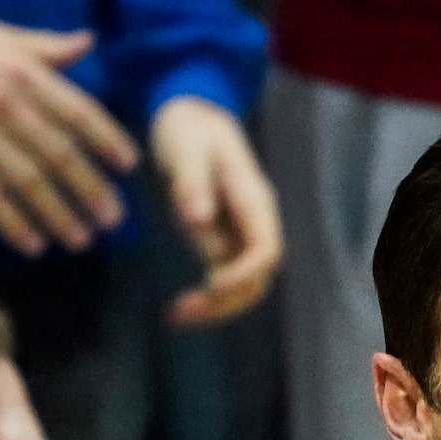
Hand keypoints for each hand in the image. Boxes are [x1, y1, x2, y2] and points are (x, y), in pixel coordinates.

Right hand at [0, 6, 136, 256]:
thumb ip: (46, 48)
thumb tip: (88, 43)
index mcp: (24, 73)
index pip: (79, 112)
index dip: (108, 141)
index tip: (128, 167)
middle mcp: (7, 105)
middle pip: (61, 155)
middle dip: (91, 190)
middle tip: (113, 220)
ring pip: (29, 183)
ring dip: (59, 215)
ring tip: (81, 240)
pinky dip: (13, 224)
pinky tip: (33, 245)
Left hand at [148, 95, 279, 327]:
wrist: (191, 119)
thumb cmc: (190, 128)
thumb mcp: (187, 147)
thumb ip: (193, 181)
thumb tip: (199, 218)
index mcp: (254, 200)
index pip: (266, 250)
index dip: (244, 274)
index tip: (211, 285)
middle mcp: (253, 225)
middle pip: (257, 280)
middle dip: (225, 302)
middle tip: (181, 312)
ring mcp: (238, 237)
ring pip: (241, 289)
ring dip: (213, 309)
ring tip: (174, 318)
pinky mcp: (221, 245)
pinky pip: (221, 284)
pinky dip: (203, 301)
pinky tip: (176, 312)